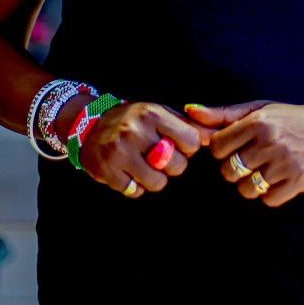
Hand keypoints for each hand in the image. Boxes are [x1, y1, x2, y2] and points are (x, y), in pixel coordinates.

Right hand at [76, 101, 203, 197]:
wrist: (89, 125)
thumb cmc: (132, 119)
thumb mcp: (158, 112)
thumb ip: (186, 124)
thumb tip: (214, 136)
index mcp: (152, 114)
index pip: (191, 141)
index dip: (187, 147)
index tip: (177, 145)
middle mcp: (136, 131)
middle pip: (177, 165)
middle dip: (172, 165)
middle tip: (159, 157)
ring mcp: (120, 153)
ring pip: (158, 182)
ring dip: (155, 179)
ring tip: (145, 166)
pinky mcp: (107, 172)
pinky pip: (136, 191)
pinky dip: (136, 186)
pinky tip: (128, 172)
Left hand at [186, 99, 303, 206]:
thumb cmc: (287, 118)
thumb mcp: (257, 110)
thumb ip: (222, 114)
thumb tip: (189, 112)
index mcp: (258, 122)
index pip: (217, 147)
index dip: (221, 149)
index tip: (233, 146)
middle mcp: (270, 142)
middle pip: (228, 171)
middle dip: (233, 168)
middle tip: (248, 159)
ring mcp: (285, 164)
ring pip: (246, 189)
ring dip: (249, 184)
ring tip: (261, 171)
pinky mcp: (298, 182)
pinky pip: (268, 200)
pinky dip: (269, 194)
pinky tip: (277, 179)